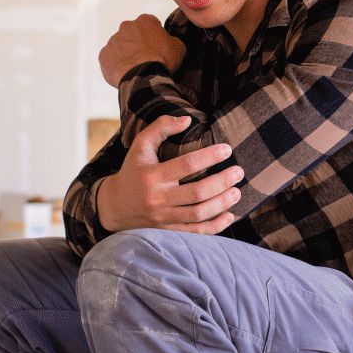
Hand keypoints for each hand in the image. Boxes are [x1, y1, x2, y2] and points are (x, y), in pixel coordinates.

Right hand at [96, 115, 242, 234]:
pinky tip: (229, 216)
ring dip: (222, 203)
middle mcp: (157, 198)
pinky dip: (215, 227)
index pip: (186, 164)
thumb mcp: (140, 145)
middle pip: (197, 192)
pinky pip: (194, 232)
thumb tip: (187, 120)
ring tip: (237, 192)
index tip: (227, 149)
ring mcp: (163, 217)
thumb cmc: (133, 170)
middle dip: (222, 182)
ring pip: (198, 214)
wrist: (114, 206)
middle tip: (239, 172)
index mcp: (151, 175)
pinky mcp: (167, 230)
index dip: (209, 156)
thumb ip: (160, 127)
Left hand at [100, 14, 185, 88]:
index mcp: (145, 21)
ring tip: (135, 67)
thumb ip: (172, 40)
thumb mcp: (179, 48)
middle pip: (132, 33)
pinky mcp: (104, 55)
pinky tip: (126, 72)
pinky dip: (116, 64)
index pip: (150, 24)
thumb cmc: (160, 61)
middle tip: (145, 57)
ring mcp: (113, 41)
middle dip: (138, 43)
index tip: (157, 46)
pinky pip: (110, 58)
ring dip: (126, 53)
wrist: (143, 78)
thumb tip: (169, 43)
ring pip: (120, 45)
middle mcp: (126, 27)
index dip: (154, 36)